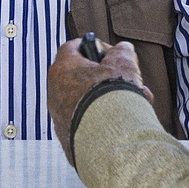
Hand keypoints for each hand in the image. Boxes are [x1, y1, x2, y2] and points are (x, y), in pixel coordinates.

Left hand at [47, 37, 150, 164]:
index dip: (94, 47)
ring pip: (85, 103)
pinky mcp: (68, 139)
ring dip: (107, 101)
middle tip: (126, 82)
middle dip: (106, 79)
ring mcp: (59, 118)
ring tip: (134, 105)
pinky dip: (101, 122)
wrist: (110, 140)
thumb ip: (121, 52)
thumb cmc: (113, 98)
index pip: (72, 48)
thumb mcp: (123, 63)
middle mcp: (54, 93)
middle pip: (80, 78)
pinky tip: (123, 124)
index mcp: (62, 69)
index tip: (110, 54)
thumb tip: (122, 50)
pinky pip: (85, 124)